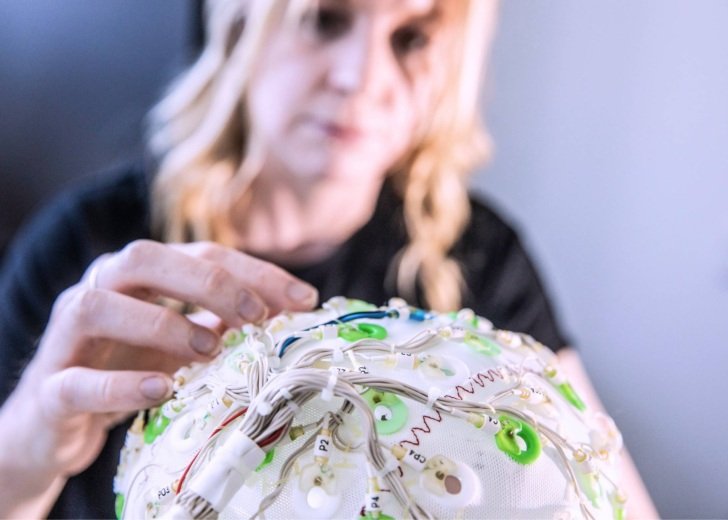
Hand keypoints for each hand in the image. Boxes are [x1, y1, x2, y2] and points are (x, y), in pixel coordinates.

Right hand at [0, 240, 317, 515]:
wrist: (59, 422)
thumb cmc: (129, 370)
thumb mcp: (182, 342)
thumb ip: (224, 322)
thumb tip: (290, 313)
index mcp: (138, 277)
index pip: (201, 255)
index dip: (255, 272)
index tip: (305, 299)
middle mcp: (99, 291)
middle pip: (145, 258)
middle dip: (208, 281)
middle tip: (256, 314)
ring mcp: (66, 338)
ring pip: (97, 306)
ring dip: (161, 324)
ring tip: (210, 349)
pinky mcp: (50, 389)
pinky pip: (76, 382)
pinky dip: (120, 385)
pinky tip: (163, 390)